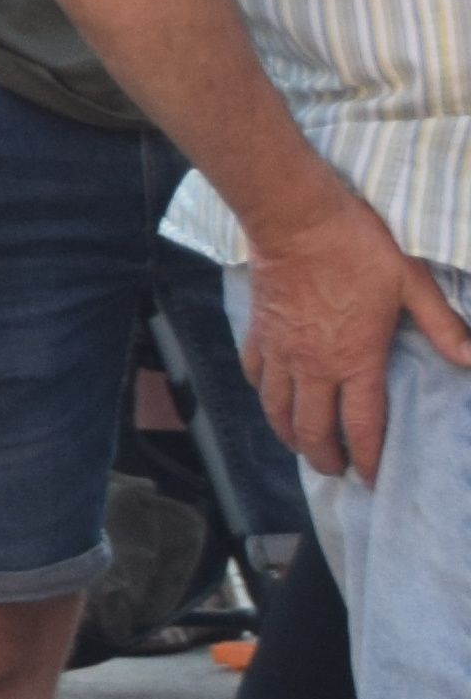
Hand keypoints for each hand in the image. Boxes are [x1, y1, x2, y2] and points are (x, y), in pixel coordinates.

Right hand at [238, 185, 470, 485]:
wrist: (296, 220)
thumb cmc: (358, 249)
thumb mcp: (412, 284)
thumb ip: (443, 326)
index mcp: (356, 360)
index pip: (361, 426)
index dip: (367, 458)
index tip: (371, 478)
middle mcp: (314, 367)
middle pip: (313, 429)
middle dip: (325, 458)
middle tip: (336, 470)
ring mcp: (281, 352)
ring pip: (278, 410)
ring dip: (290, 436)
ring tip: (302, 446)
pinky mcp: (258, 333)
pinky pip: (255, 375)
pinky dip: (264, 395)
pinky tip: (272, 397)